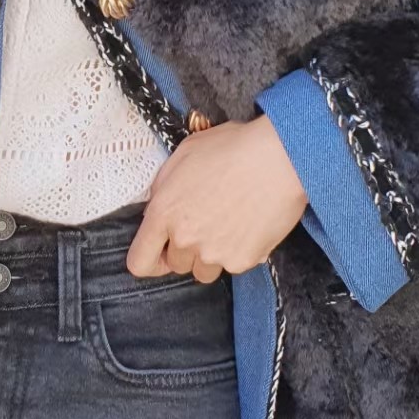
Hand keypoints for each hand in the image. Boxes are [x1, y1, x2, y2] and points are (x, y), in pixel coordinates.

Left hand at [127, 116, 307, 281]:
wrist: (279, 157)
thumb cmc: (233, 148)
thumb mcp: (184, 155)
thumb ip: (164, 186)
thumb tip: (158, 207)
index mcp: (163, 212)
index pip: (139, 261)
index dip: (149, 261)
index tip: (159, 255)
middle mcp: (184, 238)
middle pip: (177, 265)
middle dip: (187, 249)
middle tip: (208, 223)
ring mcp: (213, 253)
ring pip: (204, 271)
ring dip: (211, 256)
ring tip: (229, 225)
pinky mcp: (242, 261)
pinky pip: (234, 266)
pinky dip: (240, 251)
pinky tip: (250, 225)